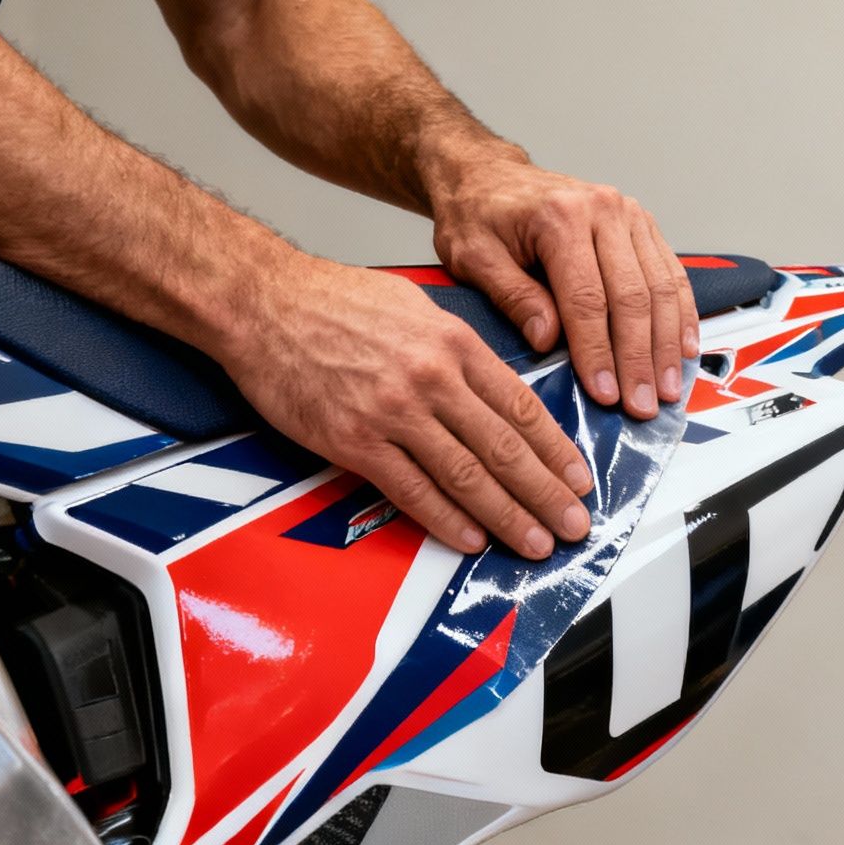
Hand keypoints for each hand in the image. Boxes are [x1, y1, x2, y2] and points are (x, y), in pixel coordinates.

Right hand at [221, 253, 594, 559]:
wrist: (263, 302)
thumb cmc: (335, 301)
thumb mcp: (418, 308)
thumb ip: (460, 350)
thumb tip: (496, 391)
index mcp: (455, 343)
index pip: (522, 408)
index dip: (557, 451)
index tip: (580, 480)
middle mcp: (432, 379)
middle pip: (505, 448)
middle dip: (546, 494)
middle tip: (574, 526)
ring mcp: (393, 413)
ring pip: (466, 475)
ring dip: (507, 516)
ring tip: (535, 542)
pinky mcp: (354, 441)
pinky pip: (411, 489)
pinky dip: (446, 519)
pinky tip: (472, 539)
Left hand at [427, 155, 697, 419]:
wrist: (489, 175)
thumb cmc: (478, 214)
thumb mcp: (474, 256)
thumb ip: (512, 297)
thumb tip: (547, 339)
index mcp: (561, 216)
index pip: (588, 298)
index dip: (598, 351)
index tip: (604, 393)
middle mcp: (603, 210)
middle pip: (633, 296)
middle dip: (640, 358)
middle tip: (642, 404)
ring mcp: (629, 215)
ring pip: (661, 288)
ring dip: (668, 344)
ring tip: (667, 388)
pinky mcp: (642, 225)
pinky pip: (672, 274)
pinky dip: (682, 315)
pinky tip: (686, 349)